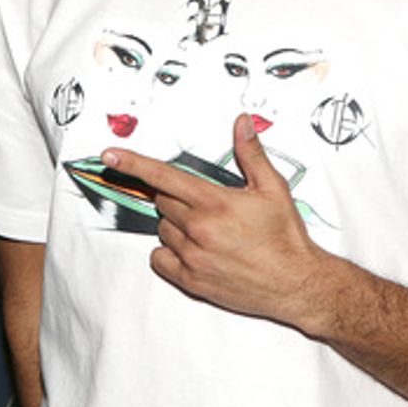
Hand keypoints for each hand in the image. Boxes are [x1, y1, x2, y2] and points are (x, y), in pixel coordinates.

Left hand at [102, 114, 328, 326]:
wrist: (296, 283)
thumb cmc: (286, 237)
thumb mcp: (273, 188)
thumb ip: (251, 153)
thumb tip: (241, 123)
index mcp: (214, 203)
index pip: (163, 176)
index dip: (133, 163)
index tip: (110, 155)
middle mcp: (198, 229)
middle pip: (163, 201)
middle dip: (178, 197)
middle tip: (207, 205)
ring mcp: (193, 257)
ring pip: (162, 229)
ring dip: (176, 225)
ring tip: (208, 230)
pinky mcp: (192, 281)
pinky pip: (160, 259)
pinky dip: (169, 253)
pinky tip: (193, 249)